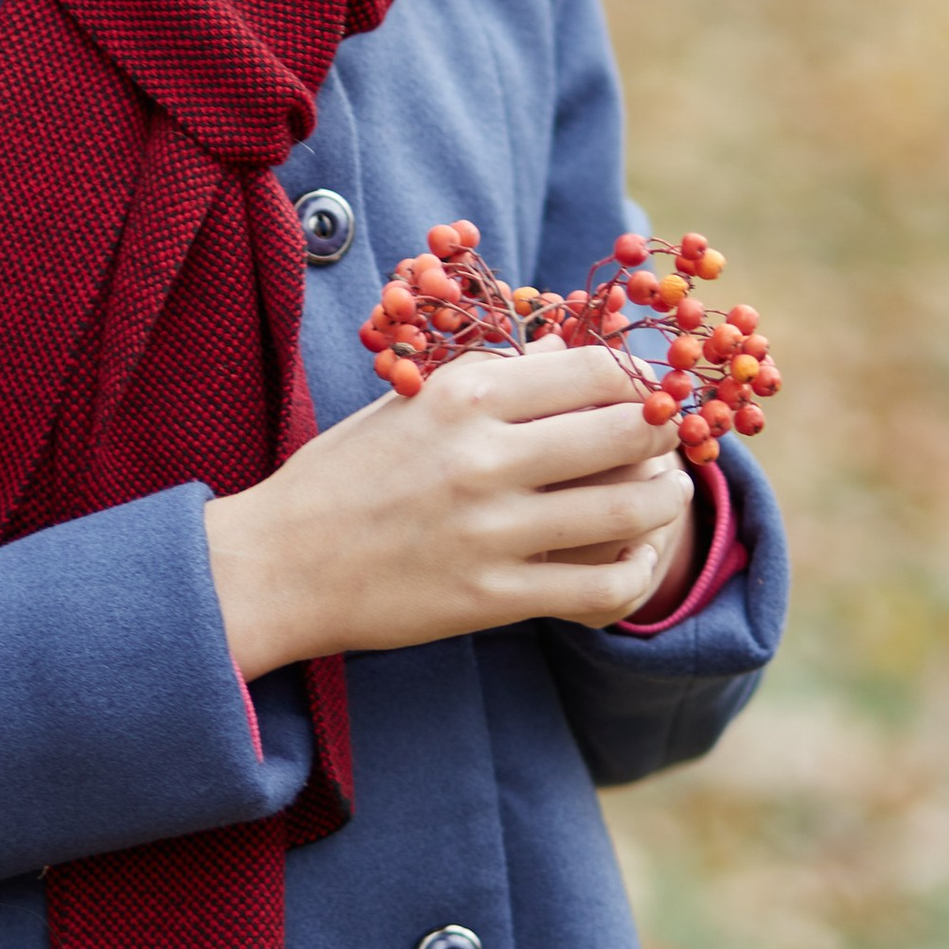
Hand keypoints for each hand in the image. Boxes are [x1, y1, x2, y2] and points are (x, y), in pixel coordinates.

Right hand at [203, 346, 695, 679]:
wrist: (279, 565)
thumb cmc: (345, 475)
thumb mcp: (411, 402)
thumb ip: (497, 379)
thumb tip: (575, 350)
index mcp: (464, 393)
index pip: (599, 370)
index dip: (644, 380)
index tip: (651, 393)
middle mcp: (484, 456)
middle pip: (630, 432)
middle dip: (667, 435)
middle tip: (669, 441)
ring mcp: (491, 531)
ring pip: (631, 508)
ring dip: (664, 500)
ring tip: (662, 495)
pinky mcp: (493, 597)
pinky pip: (603, 589)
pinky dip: (635, 572)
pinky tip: (631, 558)